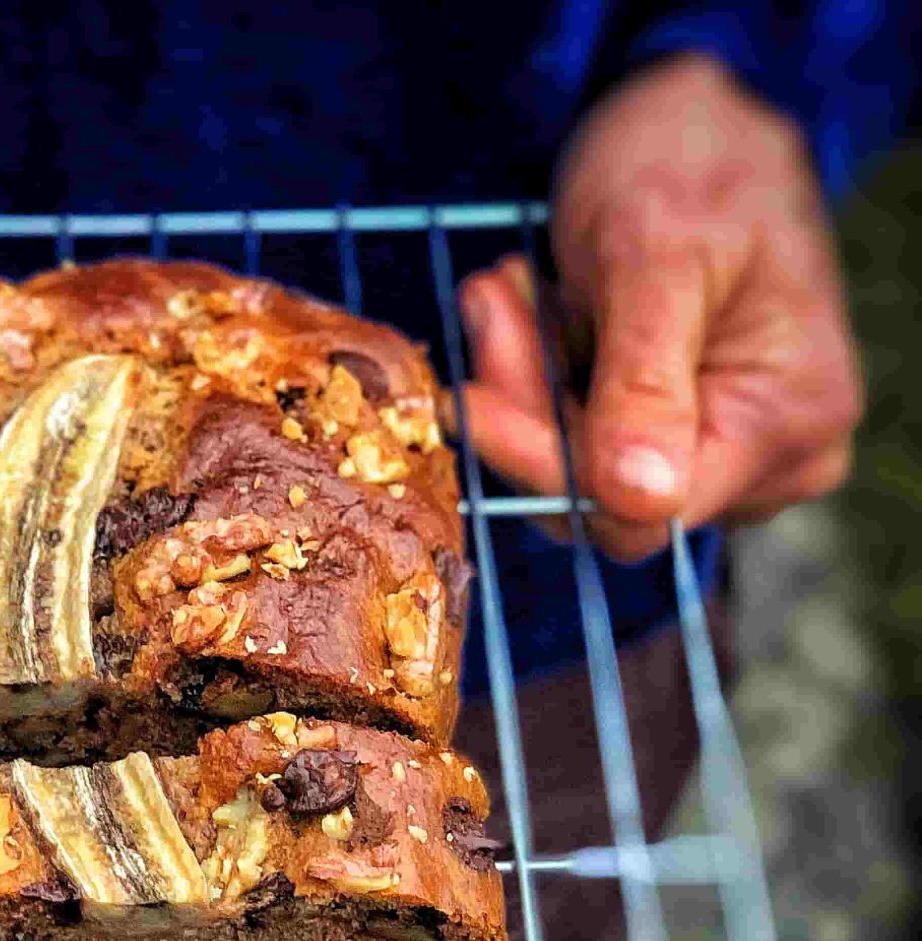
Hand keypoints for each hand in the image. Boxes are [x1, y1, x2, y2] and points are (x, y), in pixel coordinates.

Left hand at [454, 52, 862, 561]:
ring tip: (506, 286)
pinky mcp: (667, 427)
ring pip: (576, 465)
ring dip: (524, 378)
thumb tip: (641, 500)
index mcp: (789, 422)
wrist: (693, 116)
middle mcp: (766, 457)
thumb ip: (646, 383)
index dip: (544, 465)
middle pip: (601, 493)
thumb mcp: (659, 257)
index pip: (642, 510)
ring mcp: (717, 445)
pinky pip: (577, 435)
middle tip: (488, 299)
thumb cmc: (693, 160)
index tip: (467, 398)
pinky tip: (528, 300)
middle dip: (529, 403)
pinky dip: (538, 373)